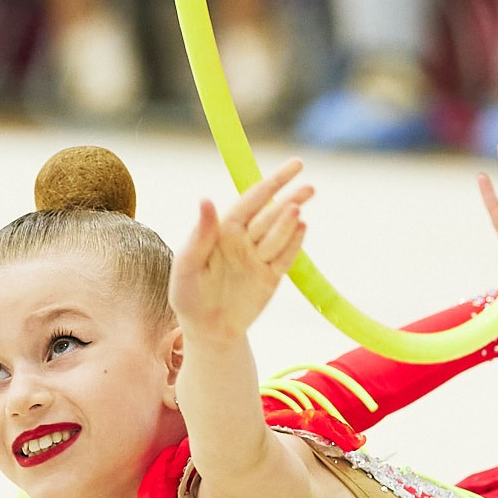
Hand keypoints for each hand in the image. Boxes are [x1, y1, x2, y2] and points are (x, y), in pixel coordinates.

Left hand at [170, 159, 313, 341]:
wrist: (207, 331)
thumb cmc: (189, 296)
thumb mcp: (187, 265)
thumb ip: (200, 234)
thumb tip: (205, 199)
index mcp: (224, 230)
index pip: (252, 199)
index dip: (273, 182)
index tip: (296, 166)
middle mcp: (244, 239)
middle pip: (271, 214)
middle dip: (290, 198)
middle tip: (309, 187)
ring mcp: (259, 257)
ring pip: (279, 234)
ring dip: (289, 221)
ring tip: (296, 209)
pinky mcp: (271, 277)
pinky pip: (286, 257)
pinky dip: (295, 243)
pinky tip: (303, 227)